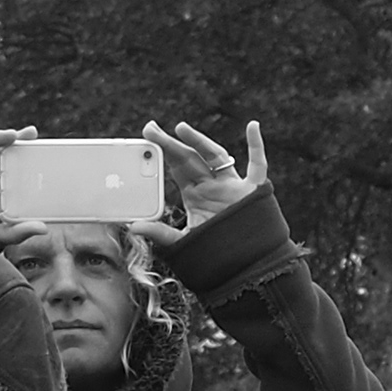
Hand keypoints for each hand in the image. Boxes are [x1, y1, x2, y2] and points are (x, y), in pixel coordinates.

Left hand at [135, 119, 266, 250]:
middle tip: (151, 128)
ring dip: (199, 142)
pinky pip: (258, 165)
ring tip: (180, 129)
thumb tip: (133, 227)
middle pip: (190, 158)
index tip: (145, 138)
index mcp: (196, 194)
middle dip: (171, 143)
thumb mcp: (184, 242)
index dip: (162, 152)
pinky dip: (257, 145)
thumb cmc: (215, 252)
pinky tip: (253, 126)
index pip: (176, 167)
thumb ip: (161, 233)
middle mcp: (214, 185)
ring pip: (215, 157)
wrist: (245, 264)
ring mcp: (234, 185)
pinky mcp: (253, 191)